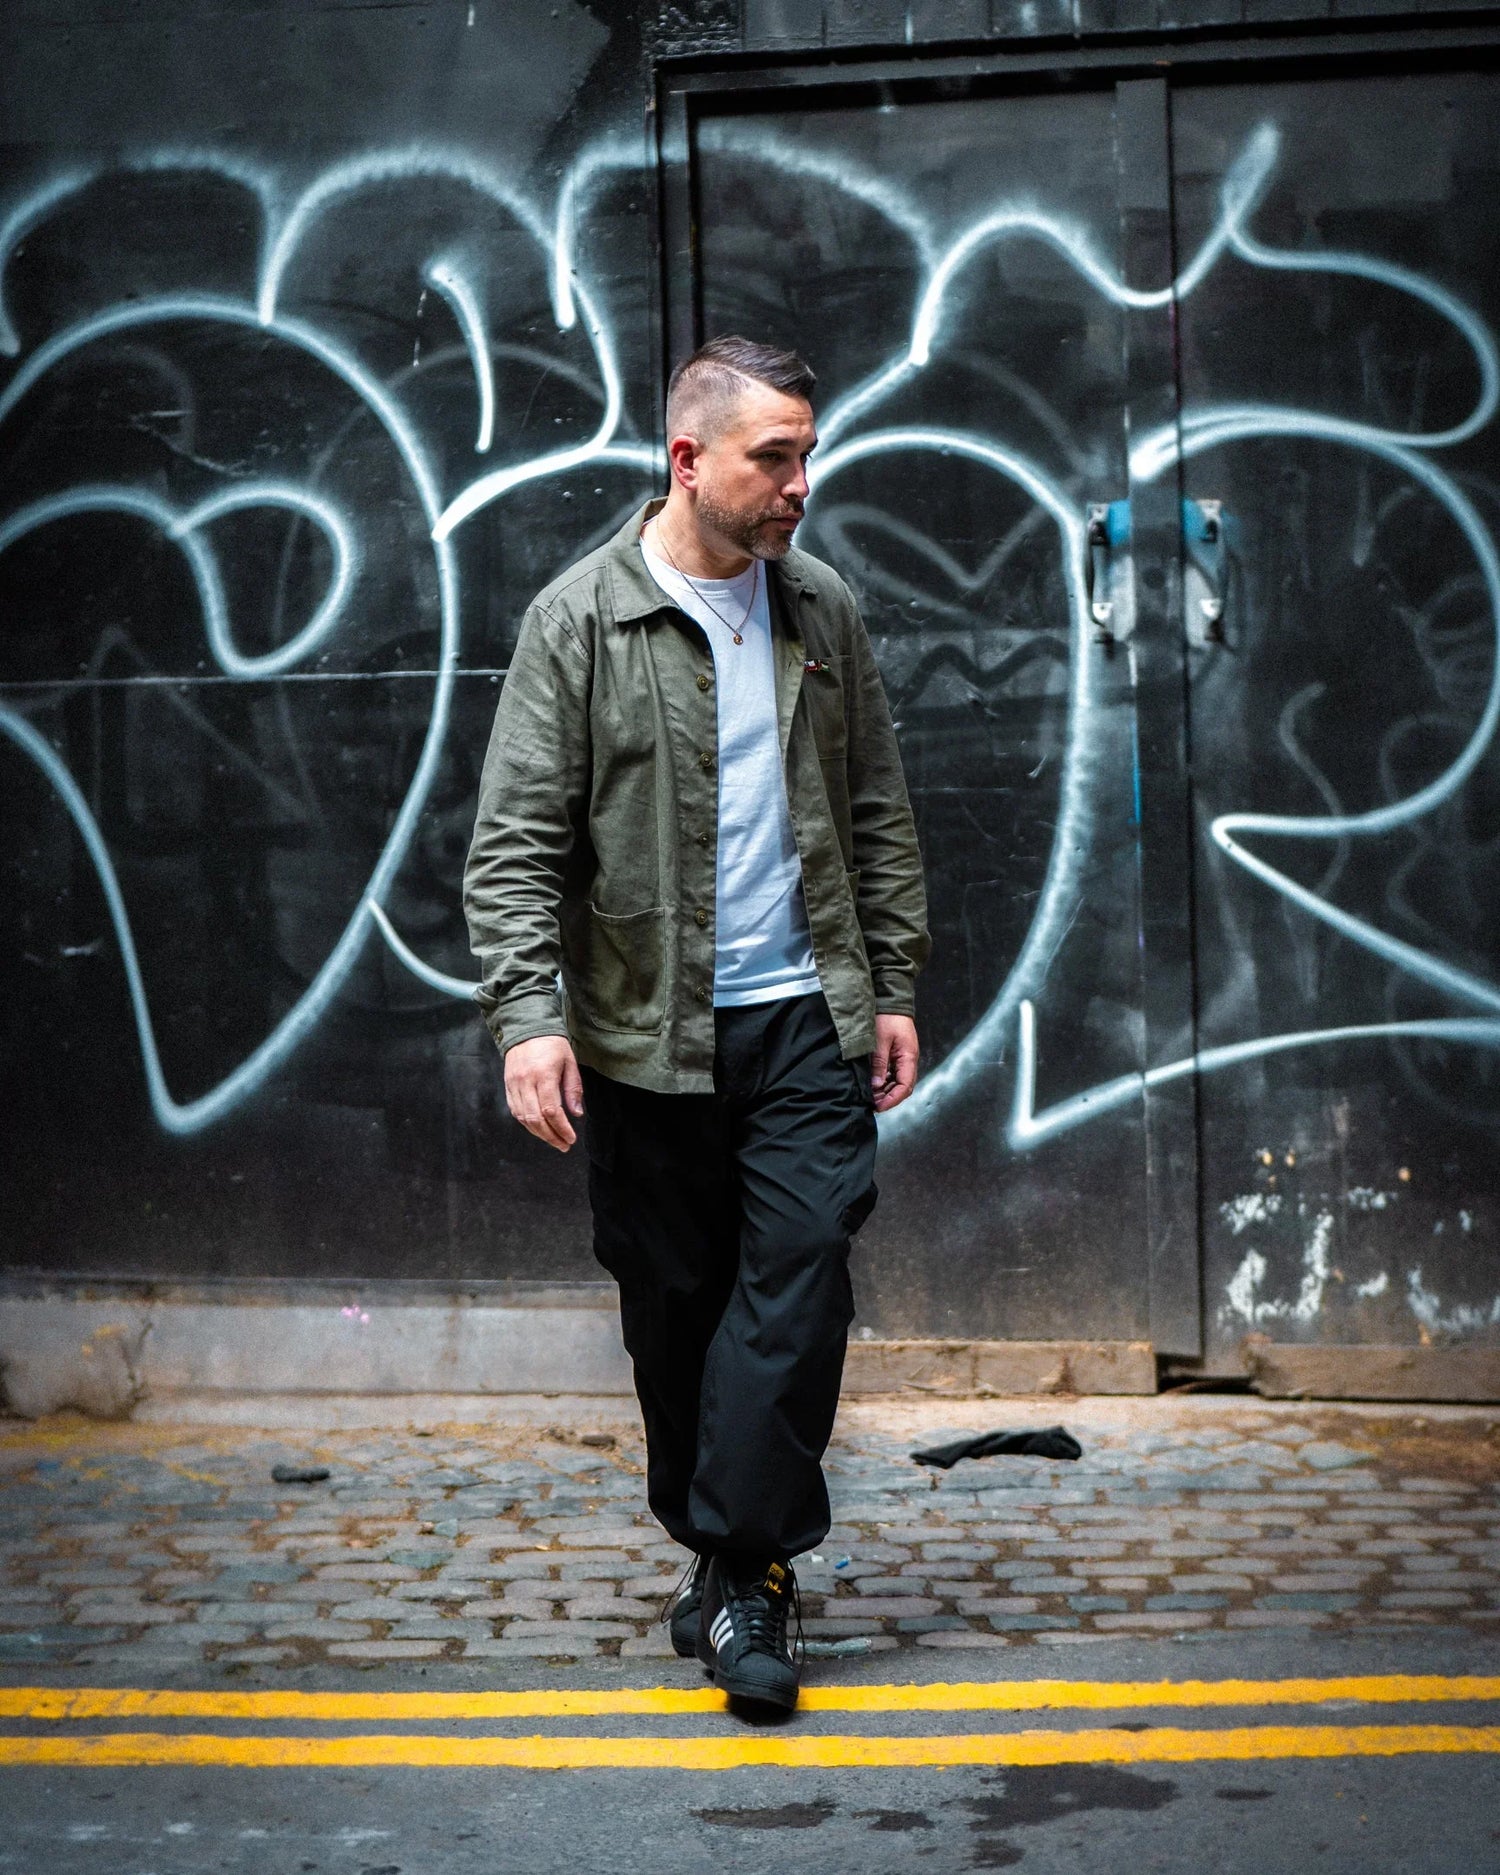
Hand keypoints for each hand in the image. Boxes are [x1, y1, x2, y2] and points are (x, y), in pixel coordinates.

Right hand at [504, 1035, 583, 1150]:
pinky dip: (527, 1123)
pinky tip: (539, 1128)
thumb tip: (576, 1114)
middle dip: (551, 1136)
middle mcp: (526, 1081)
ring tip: (553, 1140)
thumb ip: (573, 1089)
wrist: (527, 1028)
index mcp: (544, 1075)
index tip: (571, 1138)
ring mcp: (514, 1084)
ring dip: (539, 1133)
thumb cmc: (552, 1044)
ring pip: (523, 1118)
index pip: (551, 1110)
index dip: (561, 1128)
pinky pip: (515, 1110)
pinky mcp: (508, 1085)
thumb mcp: (569, 1062)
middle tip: (564, 1145)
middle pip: (536, 1118)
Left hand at [871, 1013, 918, 1112]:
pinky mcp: (898, 1055)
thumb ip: (879, 1063)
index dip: (893, 1099)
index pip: (905, 1086)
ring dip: (887, 1091)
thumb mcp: (880, 1041)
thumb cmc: (887, 1018)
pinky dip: (885, 1082)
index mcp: (909, 1057)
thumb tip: (877, 1084)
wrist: (891, 1001)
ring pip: (898, 1082)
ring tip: (872, 1097)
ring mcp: (904, 1058)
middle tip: (873, 1104)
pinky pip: (894, 1074)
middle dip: (889, 1098)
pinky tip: (874, 1085)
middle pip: (903, 1087)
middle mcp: (909, 1060)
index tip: (880, 1106)